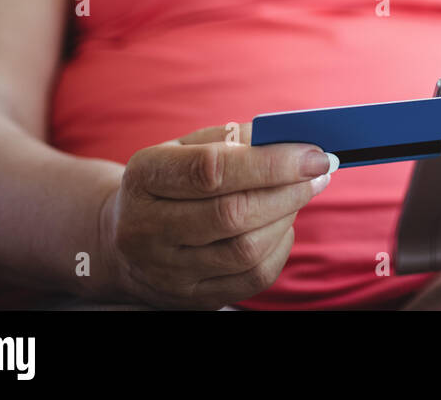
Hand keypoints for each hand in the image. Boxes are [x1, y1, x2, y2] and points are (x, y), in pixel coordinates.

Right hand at [99, 122, 338, 308]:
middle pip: (232, 215)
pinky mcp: (191, 299)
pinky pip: (253, 278)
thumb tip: (292, 141)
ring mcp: (167, 271)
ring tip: (297, 194)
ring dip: (286, 217)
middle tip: (318, 172)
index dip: (270, 162)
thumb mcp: (184, 148)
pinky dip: (280, 247)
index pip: (212, 170)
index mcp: (145, 178)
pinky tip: (281, 224)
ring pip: (246, 250)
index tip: (313, 153)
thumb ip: (234, 140)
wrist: (123, 241)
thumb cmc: (169, 183)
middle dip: (288, 191)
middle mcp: (147, 229)